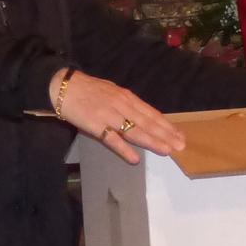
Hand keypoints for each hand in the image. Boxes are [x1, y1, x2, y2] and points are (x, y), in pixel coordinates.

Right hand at [50, 70, 184, 165]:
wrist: (64, 86)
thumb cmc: (89, 90)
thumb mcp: (113, 93)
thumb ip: (128, 105)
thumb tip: (144, 117)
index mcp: (127, 98)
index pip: (151, 113)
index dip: (166, 125)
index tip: (180, 135)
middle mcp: (122, 106)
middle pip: (147, 123)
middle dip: (165, 135)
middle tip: (180, 146)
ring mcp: (109, 115)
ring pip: (134, 130)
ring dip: (151, 141)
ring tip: (166, 151)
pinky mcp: (95, 125)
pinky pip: (111, 139)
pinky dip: (124, 149)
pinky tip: (134, 158)